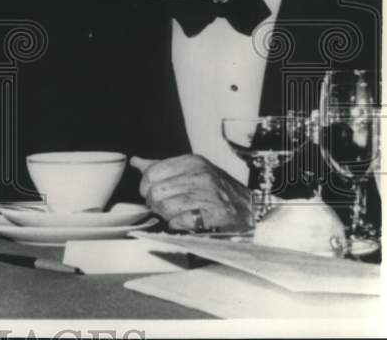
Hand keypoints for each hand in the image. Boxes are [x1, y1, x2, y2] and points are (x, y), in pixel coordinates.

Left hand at [130, 154, 253, 231]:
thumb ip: (161, 167)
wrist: (250, 209)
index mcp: (191, 162)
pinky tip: (185, 222)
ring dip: (167, 216)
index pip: (151, 173)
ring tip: (177, 215)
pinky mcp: (215, 215)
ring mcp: (209, 195)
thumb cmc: (216, 190)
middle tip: (165, 207)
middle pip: (156, 193)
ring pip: (166, 208)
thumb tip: (136, 162)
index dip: (146, 188)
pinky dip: (178, 225)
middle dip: (156, 204)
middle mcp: (200, 175)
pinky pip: (181, 222)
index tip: (153, 194)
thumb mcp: (191, 171)